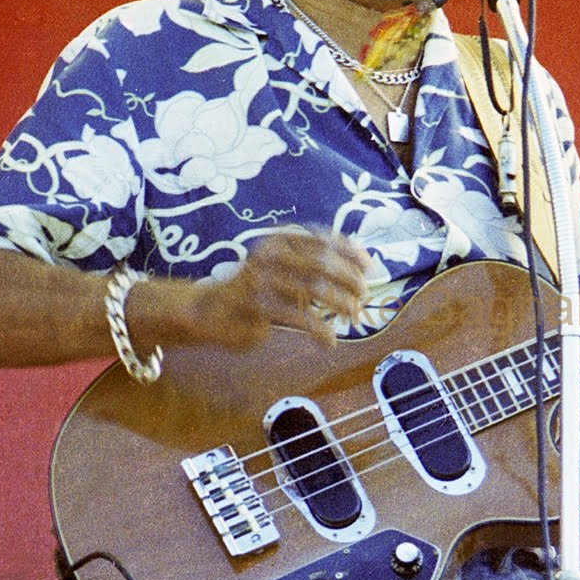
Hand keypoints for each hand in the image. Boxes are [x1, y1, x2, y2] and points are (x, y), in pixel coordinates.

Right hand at [146, 230, 370, 351]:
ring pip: (313, 288)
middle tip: (363, 296)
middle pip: (322, 262)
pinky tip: (329, 341)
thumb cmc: (256, 288)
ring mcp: (260, 279)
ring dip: (340, 304)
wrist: (208, 310)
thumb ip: (316, 260)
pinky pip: (297, 318)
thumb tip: (361, 257)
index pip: (323, 239)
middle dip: (350, 280)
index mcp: (279, 239)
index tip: (371, 269)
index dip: (351, 252)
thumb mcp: (284, 267)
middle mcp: (269, 254)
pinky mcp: (255, 307)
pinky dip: (320, 330)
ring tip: (352, 317)